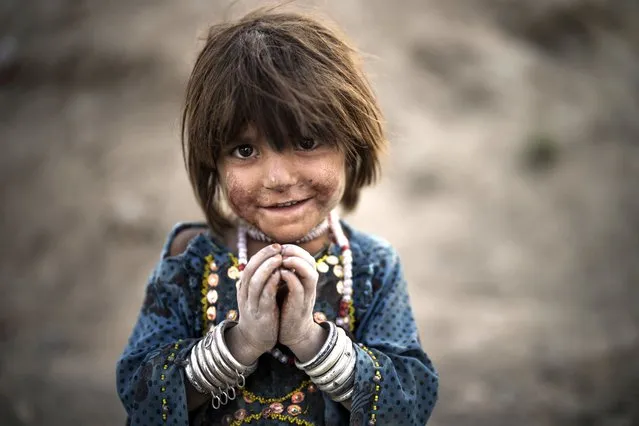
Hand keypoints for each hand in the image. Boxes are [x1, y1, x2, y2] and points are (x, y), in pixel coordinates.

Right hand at [227, 243, 281, 363]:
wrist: (253, 340)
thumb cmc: (259, 314)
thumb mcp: (257, 295)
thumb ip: (261, 280)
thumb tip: (270, 261)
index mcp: (244, 288)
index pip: (250, 265)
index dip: (262, 254)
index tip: (275, 246)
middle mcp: (245, 294)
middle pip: (250, 269)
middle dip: (264, 256)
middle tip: (278, 247)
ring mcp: (251, 304)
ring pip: (255, 281)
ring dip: (267, 267)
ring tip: (279, 257)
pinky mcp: (261, 314)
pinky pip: (264, 296)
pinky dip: (271, 283)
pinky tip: (280, 275)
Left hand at [278, 244, 325, 360]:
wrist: (292, 334)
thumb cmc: (286, 309)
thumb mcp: (287, 288)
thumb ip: (285, 273)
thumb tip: (274, 255)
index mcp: (305, 280)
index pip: (306, 257)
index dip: (294, 249)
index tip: (279, 246)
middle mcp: (309, 286)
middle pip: (311, 262)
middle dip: (296, 252)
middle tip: (281, 250)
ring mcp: (306, 296)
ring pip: (310, 274)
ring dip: (297, 263)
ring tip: (282, 259)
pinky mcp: (299, 307)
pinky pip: (299, 289)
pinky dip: (291, 279)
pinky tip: (280, 274)